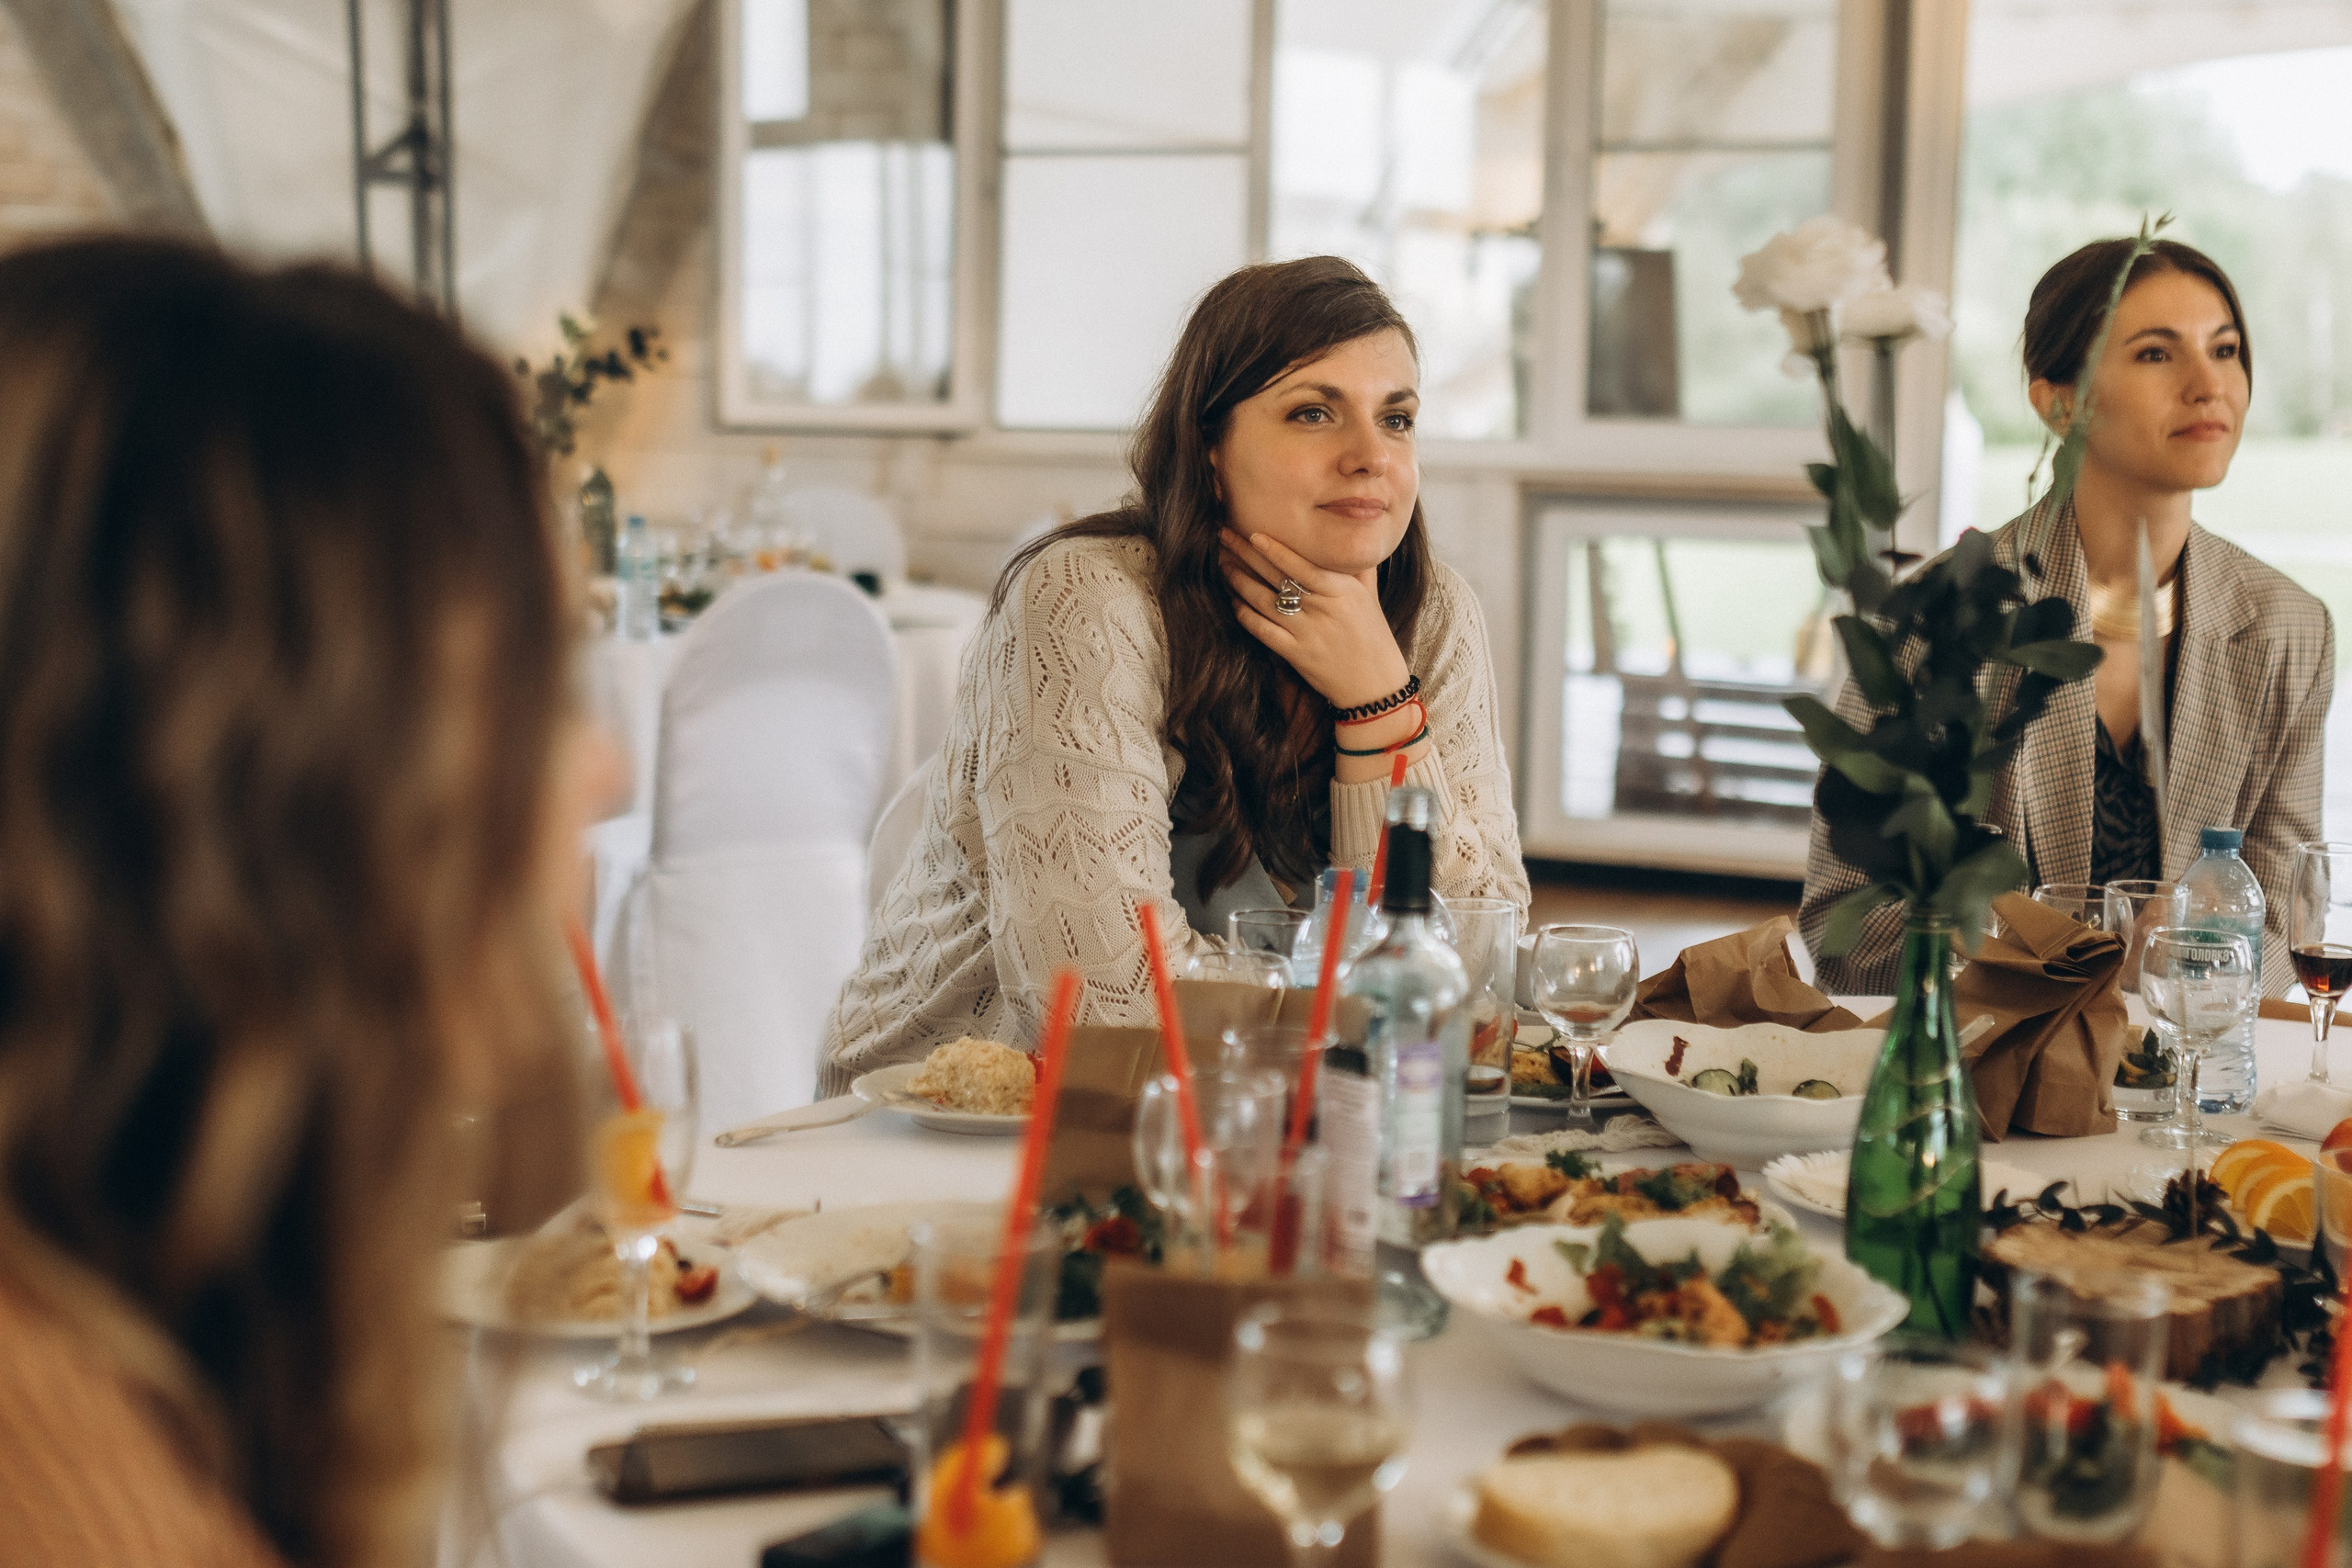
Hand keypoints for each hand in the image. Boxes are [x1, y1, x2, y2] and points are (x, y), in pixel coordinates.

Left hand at [1220, 529, 1409, 708]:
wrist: (1375, 685)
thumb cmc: (1373, 636)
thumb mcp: (1370, 597)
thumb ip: (1359, 566)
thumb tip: (1352, 534)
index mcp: (1343, 592)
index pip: (1303, 565)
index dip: (1276, 550)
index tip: (1253, 534)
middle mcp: (1323, 610)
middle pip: (1277, 577)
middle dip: (1246, 555)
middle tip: (1225, 536)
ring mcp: (1307, 633)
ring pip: (1264, 602)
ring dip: (1240, 581)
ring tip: (1224, 565)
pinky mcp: (1295, 655)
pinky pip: (1263, 631)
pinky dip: (1245, 615)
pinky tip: (1234, 601)